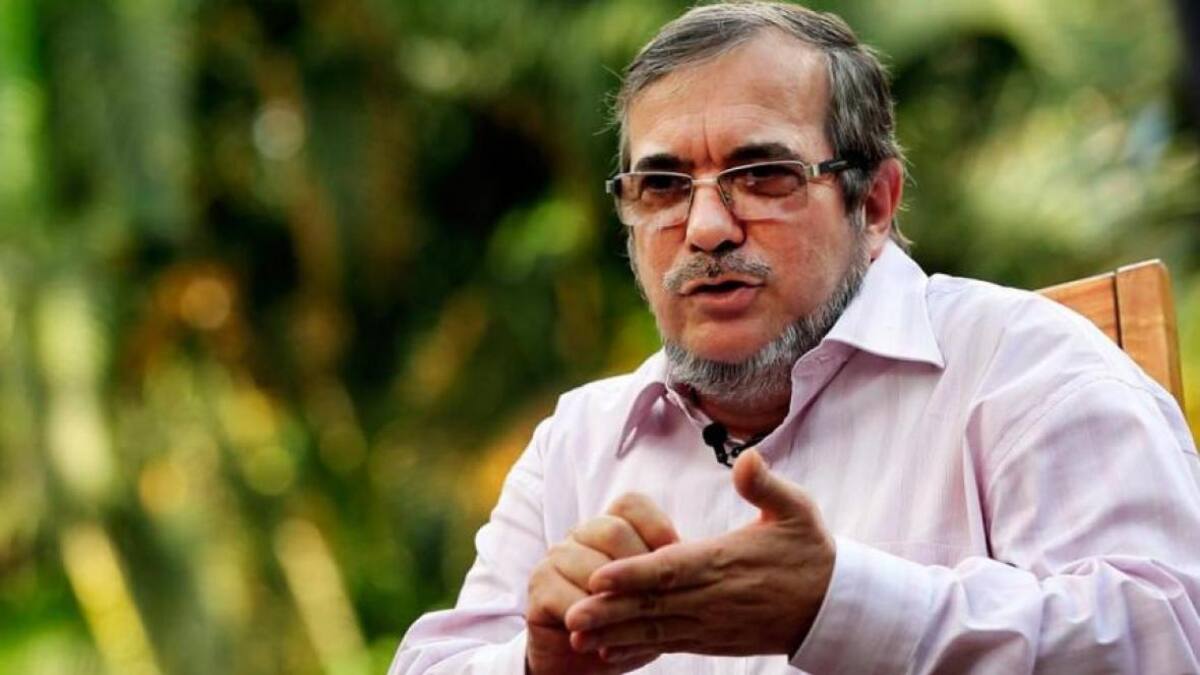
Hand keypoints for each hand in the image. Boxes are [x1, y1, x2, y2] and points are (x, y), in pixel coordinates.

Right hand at [525, 494, 678, 674]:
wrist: (580, 663)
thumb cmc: (622, 625)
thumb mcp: (650, 597)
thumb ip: (663, 574)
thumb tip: (692, 559)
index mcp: (608, 528)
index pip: (631, 505)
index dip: (656, 527)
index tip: (674, 556)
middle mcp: (579, 535)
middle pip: (613, 530)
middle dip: (639, 567)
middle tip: (651, 599)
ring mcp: (554, 558)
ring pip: (593, 567)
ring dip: (617, 601)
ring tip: (630, 624)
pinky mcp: (539, 588)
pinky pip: (573, 599)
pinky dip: (595, 623)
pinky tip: (604, 638)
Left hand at [563, 450, 834, 661]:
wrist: (833, 607)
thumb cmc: (810, 552)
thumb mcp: (797, 511)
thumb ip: (765, 485)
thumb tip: (747, 457)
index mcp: (725, 562)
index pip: (672, 570)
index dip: (634, 574)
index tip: (599, 577)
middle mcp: (713, 597)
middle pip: (653, 606)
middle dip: (609, 611)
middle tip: (569, 615)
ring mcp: (711, 623)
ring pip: (656, 630)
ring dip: (614, 634)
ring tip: (577, 636)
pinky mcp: (712, 640)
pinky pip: (668, 646)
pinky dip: (636, 649)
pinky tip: (607, 651)